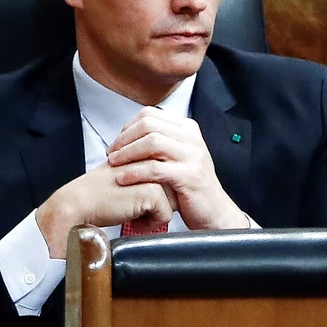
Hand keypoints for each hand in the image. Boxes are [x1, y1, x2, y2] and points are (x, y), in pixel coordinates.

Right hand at [34, 164, 175, 259]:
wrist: (80, 203)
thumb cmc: (103, 194)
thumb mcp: (130, 176)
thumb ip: (151, 175)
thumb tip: (175, 189)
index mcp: (148, 152)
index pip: (170, 179)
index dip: (154, 196)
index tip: (133, 198)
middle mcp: (153, 159)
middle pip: (175, 191)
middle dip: (157, 205)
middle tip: (130, 203)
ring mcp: (154, 174)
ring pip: (173, 204)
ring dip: (154, 214)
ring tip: (129, 209)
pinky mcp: (152, 191)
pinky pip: (165, 216)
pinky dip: (149, 223)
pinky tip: (130, 217)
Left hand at [106, 106, 250, 230]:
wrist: (214, 212)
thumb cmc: (190, 188)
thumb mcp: (177, 157)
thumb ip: (160, 143)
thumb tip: (129, 134)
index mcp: (187, 129)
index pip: (150, 114)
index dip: (128, 127)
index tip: (117, 143)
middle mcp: (192, 138)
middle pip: (149, 125)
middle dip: (124, 139)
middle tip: (112, 153)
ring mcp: (193, 156)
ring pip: (152, 142)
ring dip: (127, 153)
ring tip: (114, 164)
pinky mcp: (190, 176)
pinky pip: (155, 168)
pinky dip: (134, 172)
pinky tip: (122, 179)